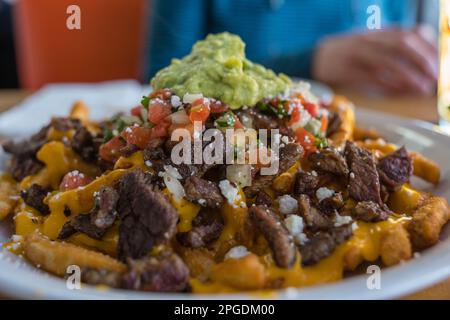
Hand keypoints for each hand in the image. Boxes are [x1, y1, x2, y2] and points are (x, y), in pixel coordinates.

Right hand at [312, 25, 437, 95]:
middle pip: (401, 44)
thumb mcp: (370, 43)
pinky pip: (371, 78)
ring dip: (408, 76)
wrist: (314, 58)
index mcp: (376, 32)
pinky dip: (388, 85)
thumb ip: (391, 48)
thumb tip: (419, 65)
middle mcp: (367, 40)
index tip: (438, 64)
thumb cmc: (346, 54)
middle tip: (433, 78)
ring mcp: (355, 55)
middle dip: (422, 61)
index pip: (409, 33)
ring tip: (421, 88)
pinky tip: (399, 92)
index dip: (428, 48)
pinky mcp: (346, 71)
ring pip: (387, 62)